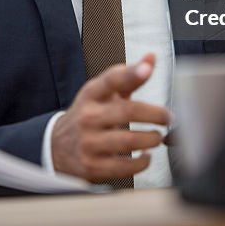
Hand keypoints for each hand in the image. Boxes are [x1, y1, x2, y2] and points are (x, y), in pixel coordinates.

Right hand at [51, 53, 169, 182]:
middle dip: (155, 114)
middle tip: (167, 118)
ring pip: (129, 141)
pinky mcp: (92, 166)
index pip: (111, 80)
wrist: (57, 146)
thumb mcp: (101, 93)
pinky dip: (142, 162)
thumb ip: (128, 76)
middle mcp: (88, 117)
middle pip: (127, 111)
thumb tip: (151, 58)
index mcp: (91, 94)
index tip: (147, 69)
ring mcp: (89, 143)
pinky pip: (125, 167)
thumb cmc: (87, 115)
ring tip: (157, 136)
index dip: (130, 73)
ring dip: (151, 139)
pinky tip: (146, 155)